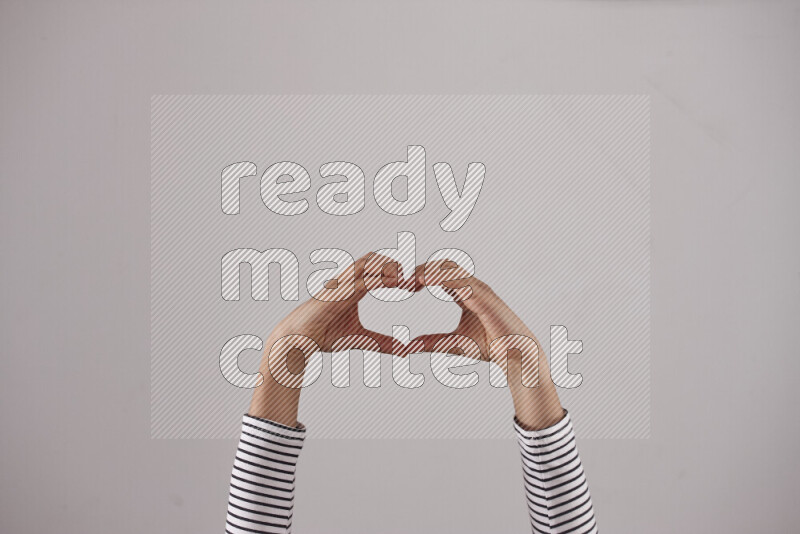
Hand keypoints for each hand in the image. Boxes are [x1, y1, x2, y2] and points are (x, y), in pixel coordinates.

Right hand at [249, 253, 407, 425]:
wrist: (298, 339)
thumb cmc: (324, 335)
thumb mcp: (361, 339)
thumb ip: (383, 343)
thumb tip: (404, 351)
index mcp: (354, 288)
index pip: (378, 270)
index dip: (397, 274)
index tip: (413, 286)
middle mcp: (347, 281)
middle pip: (374, 259)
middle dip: (394, 264)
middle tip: (412, 280)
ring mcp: (340, 284)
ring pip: (367, 263)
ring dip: (387, 267)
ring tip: (404, 280)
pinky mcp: (335, 293)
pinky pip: (358, 280)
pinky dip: (377, 280)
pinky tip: (390, 285)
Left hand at [412, 260, 563, 429]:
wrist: (516, 355)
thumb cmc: (491, 347)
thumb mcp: (453, 343)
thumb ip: (431, 342)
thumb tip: (407, 346)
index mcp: (465, 293)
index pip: (439, 274)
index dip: (420, 275)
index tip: (402, 284)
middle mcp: (473, 287)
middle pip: (442, 265)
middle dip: (420, 267)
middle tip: (399, 278)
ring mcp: (480, 290)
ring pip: (450, 268)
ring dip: (427, 269)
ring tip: (408, 277)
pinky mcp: (484, 298)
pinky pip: (461, 281)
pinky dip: (441, 277)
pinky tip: (425, 280)